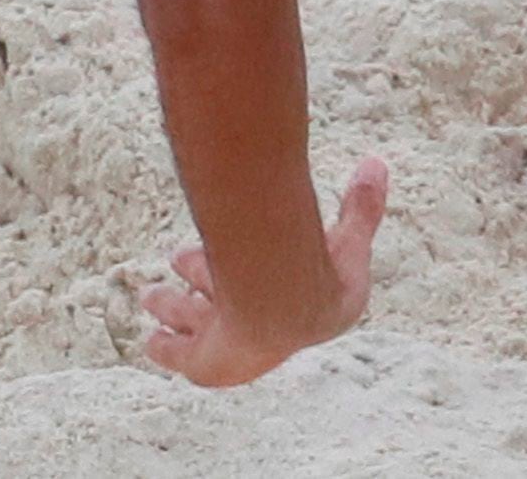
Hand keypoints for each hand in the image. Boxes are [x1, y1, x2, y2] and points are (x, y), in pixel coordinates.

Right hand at [139, 155, 386, 387]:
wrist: (288, 309)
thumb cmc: (323, 276)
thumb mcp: (350, 234)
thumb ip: (363, 203)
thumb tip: (376, 164)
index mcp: (293, 308)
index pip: (267, 283)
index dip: (249, 261)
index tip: (239, 240)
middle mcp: (258, 327)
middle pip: (223, 298)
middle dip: (202, 277)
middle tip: (178, 254)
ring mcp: (226, 343)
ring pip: (192, 318)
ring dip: (173, 306)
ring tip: (150, 294)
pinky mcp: (201, 363)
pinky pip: (175, 355)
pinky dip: (164, 348)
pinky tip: (152, 342)